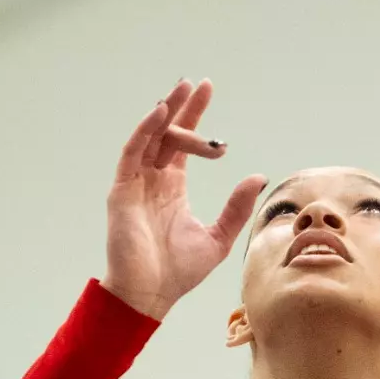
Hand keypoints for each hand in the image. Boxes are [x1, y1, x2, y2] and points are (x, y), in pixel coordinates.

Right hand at [101, 78, 267, 320]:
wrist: (149, 294)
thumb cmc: (178, 273)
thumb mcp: (218, 238)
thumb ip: (236, 208)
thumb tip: (258, 178)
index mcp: (172, 190)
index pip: (183, 145)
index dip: (195, 117)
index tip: (207, 91)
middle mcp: (152, 182)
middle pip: (167, 134)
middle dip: (181, 108)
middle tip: (197, 84)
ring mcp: (135, 185)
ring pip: (150, 138)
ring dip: (164, 112)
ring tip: (180, 89)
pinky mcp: (121, 191)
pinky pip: (132, 153)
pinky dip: (145, 131)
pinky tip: (161, 112)